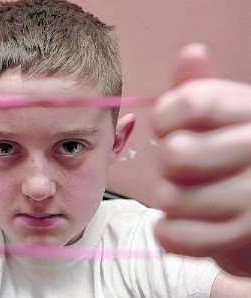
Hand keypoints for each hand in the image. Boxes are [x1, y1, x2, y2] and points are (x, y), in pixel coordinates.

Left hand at [152, 43, 250, 276]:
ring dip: (168, 198)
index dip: (165, 117)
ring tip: (188, 195)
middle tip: (184, 167)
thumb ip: (201, 88)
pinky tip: (180, 223)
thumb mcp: (225, 116)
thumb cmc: (234, 155)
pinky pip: (174, 236)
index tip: (169, 126)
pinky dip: (168, 232)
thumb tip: (191, 52)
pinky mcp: (241, 240)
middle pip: (175, 154)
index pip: (191, 102)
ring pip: (169, 198)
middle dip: (167, 162)